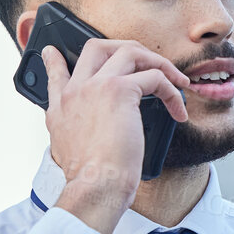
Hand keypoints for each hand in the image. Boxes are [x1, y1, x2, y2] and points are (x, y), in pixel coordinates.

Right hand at [45, 39, 190, 233]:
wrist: (95, 185)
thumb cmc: (90, 177)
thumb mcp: (66, 151)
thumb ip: (72, 131)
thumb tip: (86, 132)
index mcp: (61, 106)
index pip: (55, 72)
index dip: (55, 59)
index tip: (54, 51)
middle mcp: (75, 90)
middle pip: (97, 47)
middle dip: (129, 49)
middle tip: (151, 64)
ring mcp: (96, 86)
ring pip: (129, 52)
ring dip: (158, 63)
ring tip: (176, 81)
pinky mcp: (120, 91)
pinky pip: (154, 77)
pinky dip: (173, 90)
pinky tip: (179, 109)